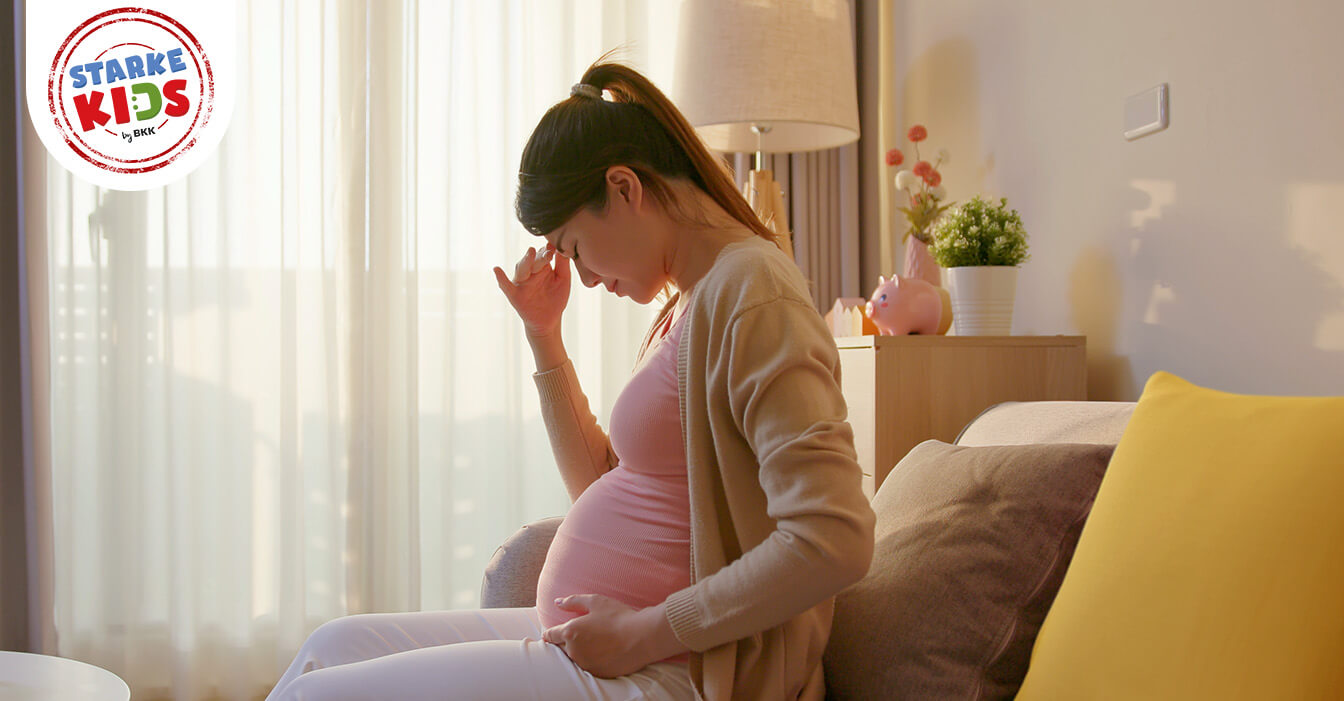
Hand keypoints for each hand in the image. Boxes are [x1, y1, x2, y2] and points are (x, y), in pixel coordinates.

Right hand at [493, 243, 569, 337]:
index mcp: (542, 267)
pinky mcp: (514, 295)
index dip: (547, 251)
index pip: (543, 254)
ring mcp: (522, 283)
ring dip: (526, 260)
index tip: (553, 247)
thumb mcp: (563, 279)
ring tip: (531, 252)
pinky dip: (501, 278)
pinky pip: (506, 286)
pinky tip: (497, 269)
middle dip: (539, 256)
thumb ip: (562, 264)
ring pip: (521, 268)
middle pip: (533, 260)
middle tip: (547, 252)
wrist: (549, 320)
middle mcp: (530, 272)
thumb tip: (562, 246)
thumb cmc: (556, 298)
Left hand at [541, 594, 686, 677]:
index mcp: (570, 632)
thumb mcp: (596, 602)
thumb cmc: (619, 617)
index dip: (551, 633)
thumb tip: (557, 602)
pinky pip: (588, 666)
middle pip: (560, 648)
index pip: (550, 636)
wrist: (642, 637)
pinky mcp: (596, 673)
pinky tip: (603, 651)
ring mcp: (584, 664)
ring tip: (595, 643)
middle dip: (566, 642)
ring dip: (579, 651)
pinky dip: (591, 660)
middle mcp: (573, 651)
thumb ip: (573, 601)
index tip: (554, 632)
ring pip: (574, 658)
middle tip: (581, 635)